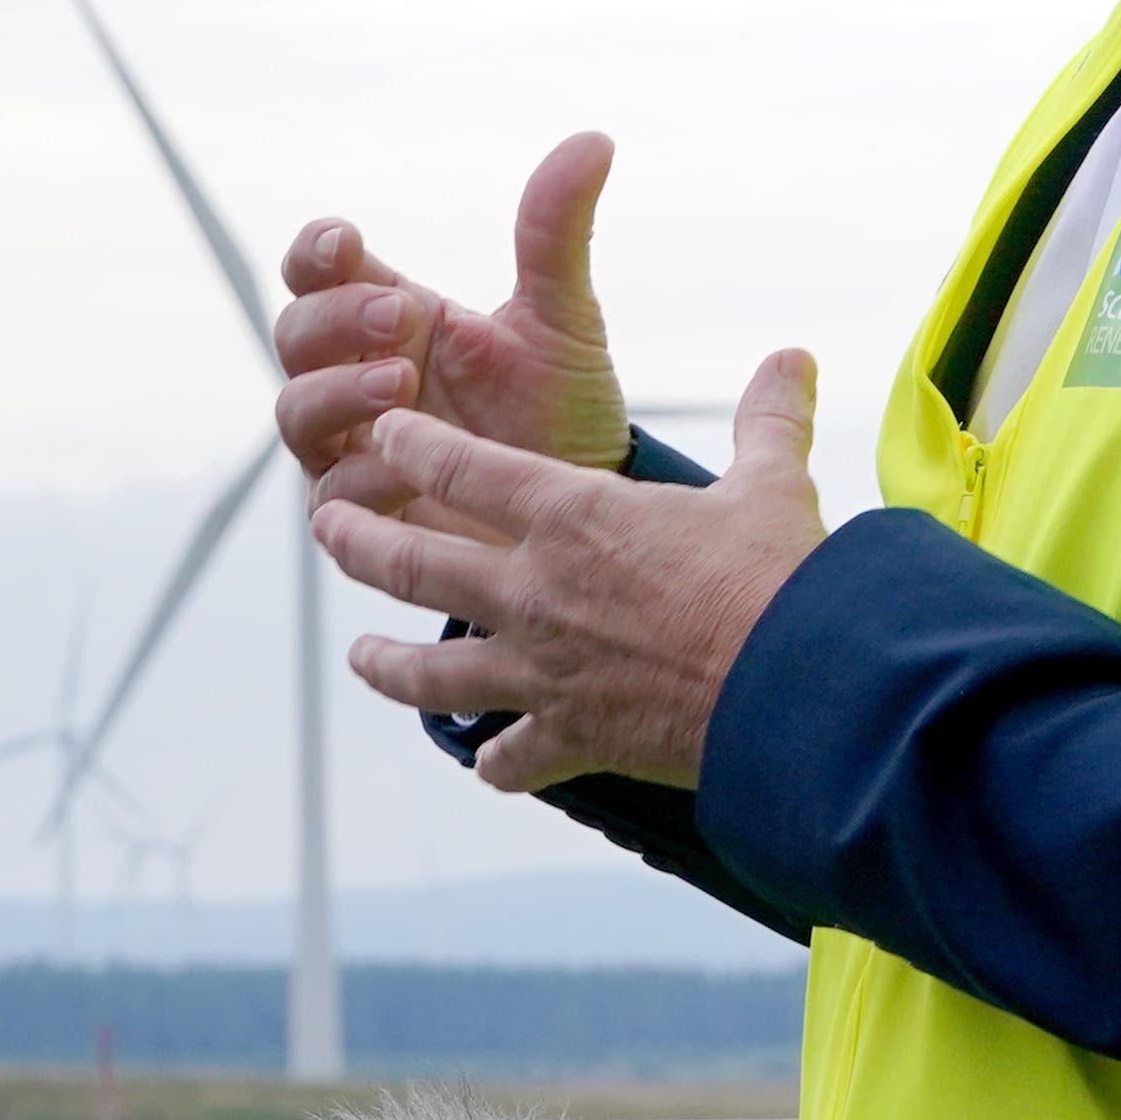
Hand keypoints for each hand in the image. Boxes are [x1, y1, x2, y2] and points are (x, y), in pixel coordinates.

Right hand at [273, 132, 628, 487]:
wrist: (584, 519)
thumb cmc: (561, 411)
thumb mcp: (561, 320)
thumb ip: (556, 235)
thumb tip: (594, 139)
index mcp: (390, 318)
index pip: (317, 270)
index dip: (316, 250)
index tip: (346, 240)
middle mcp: (354, 378)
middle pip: (293, 332)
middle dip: (335, 318)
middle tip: (401, 315)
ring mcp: (349, 447)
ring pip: (294, 411)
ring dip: (337, 392)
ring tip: (401, 384)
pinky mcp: (360, 518)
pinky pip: (331, 495)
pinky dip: (364, 477)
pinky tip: (411, 471)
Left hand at [314, 348, 825, 792]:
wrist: (792, 694)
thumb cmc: (778, 579)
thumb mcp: (771, 485)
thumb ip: (767, 421)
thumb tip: (794, 356)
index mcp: (568, 514)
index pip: (457, 464)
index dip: (409, 442)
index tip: (382, 430)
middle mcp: (533, 590)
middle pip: (411, 564)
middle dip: (357, 540)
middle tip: (325, 525)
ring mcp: (542, 670)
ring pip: (431, 671)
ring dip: (388, 664)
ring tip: (361, 655)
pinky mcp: (571, 738)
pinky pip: (512, 755)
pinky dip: (497, 761)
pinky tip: (485, 762)